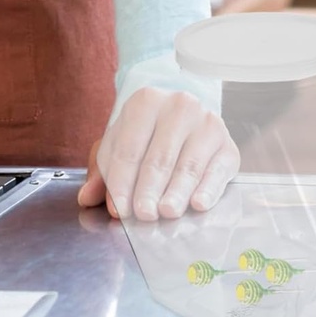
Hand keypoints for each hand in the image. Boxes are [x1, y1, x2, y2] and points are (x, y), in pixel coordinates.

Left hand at [77, 87, 239, 220]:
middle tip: (143, 214)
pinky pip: (217, 170)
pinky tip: (198, 204)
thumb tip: (87, 197)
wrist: (186, 116)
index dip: (122, 181)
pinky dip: (208, 188)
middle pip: (159, 156)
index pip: (129, 147)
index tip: (118, 208)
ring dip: (176, 192)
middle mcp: (179, 106)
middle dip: (148, 189)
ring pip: (188, 164)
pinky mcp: (228, 145)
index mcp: (145, 101)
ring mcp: (207, 123)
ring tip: (166, 211)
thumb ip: (102, 171)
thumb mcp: (120, 144)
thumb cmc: (147, 134)